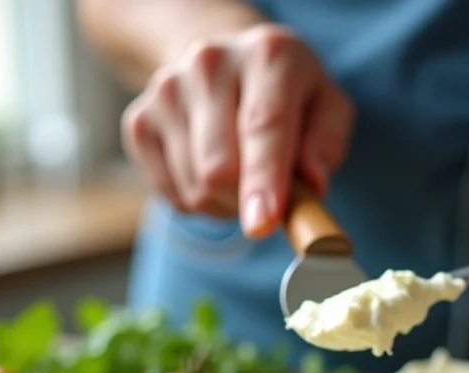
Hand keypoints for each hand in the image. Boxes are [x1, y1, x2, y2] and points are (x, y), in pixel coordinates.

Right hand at [121, 24, 354, 236]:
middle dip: (248, 201)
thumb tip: (312, 183)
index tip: (262, 223)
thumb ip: (325, 144)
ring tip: (241, 175)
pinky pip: (172, 194)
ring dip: (225, 204)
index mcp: (268, 55)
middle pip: (221, 167)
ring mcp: (167, 89)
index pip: (263, 125)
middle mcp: (210, 63)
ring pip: (195, 187)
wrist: (229, 65)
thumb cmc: (288, 96)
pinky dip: (198, 201)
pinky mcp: (140, 120)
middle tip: (270, 198)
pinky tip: (211, 172)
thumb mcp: (327, 109)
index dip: (263, 179)